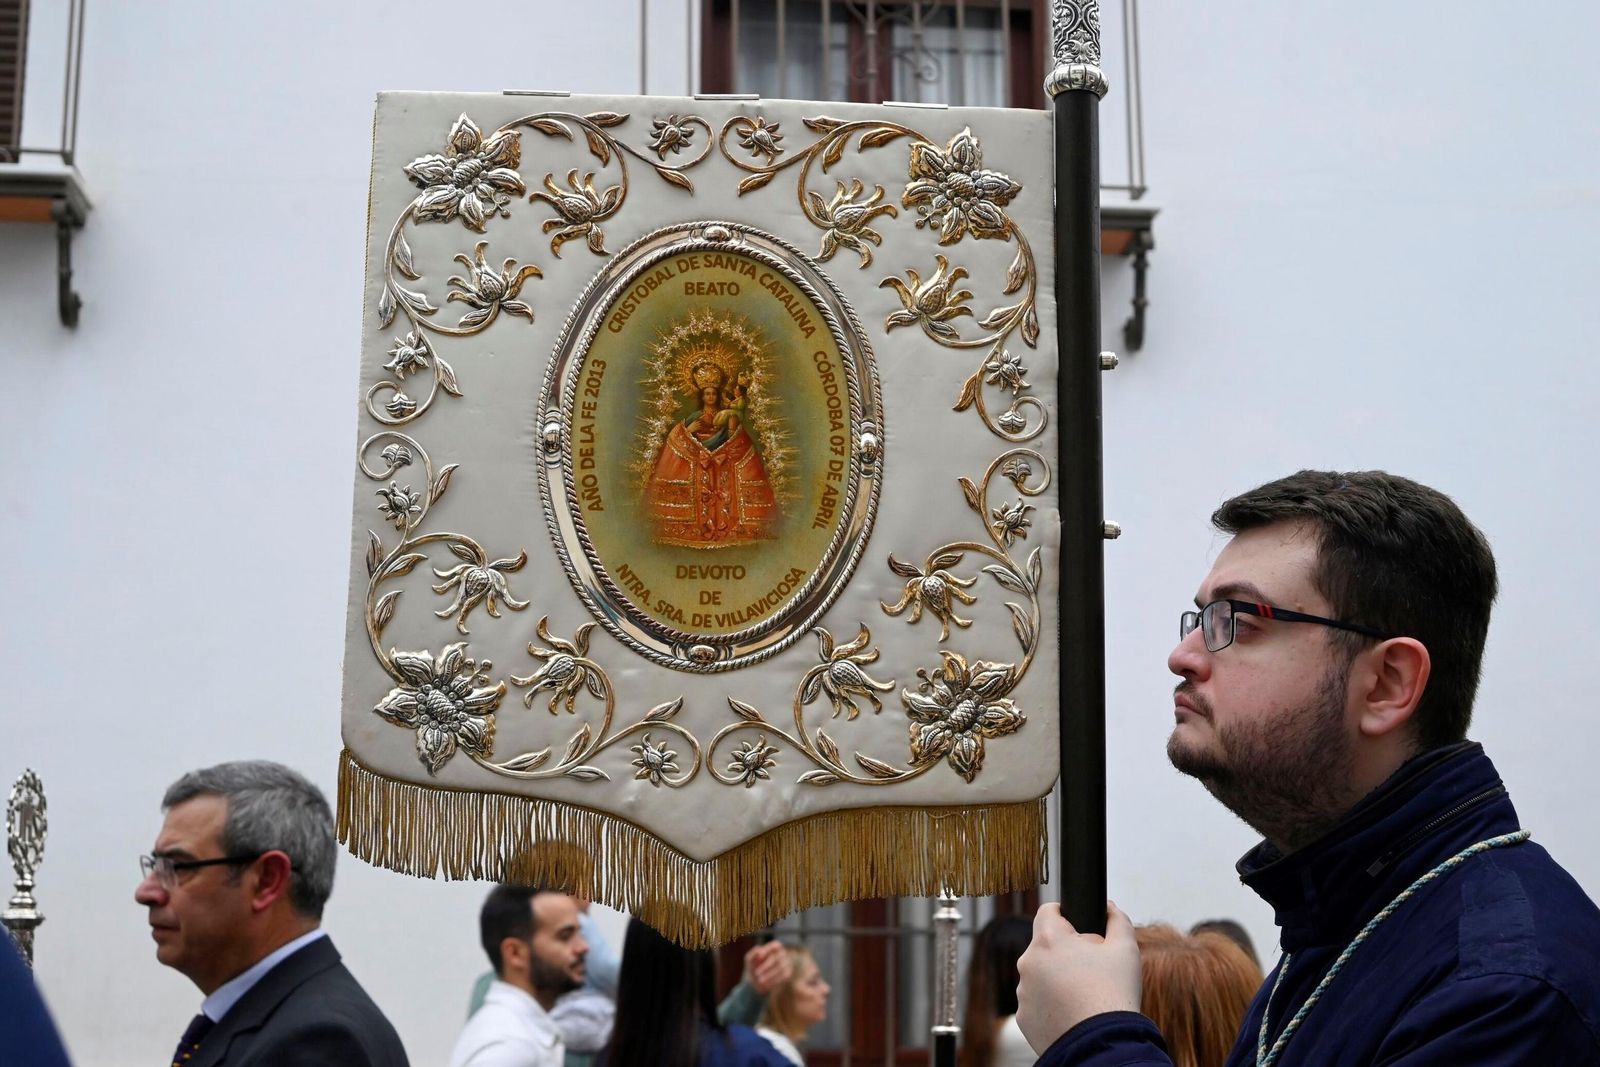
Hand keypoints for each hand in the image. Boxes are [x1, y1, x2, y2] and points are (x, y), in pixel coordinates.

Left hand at [743, 940, 792, 995]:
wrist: (759, 982)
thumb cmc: (754, 967)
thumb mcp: (750, 960)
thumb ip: (752, 954)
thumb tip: (759, 950)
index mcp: (774, 948)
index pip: (775, 945)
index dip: (769, 949)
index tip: (760, 955)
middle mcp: (782, 954)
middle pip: (776, 958)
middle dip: (766, 966)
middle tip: (756, 973)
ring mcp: (787, 963)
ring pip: (780, 968)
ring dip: (769, 975)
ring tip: (760, 980)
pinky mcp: (788, 973)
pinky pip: (783, 976)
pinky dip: (774, 980)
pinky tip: (766, 985)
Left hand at [1016, 901, 1141, 1053]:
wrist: (1102, 1046)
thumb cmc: (1114, 995)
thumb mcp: (1126, 949)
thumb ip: (1117, 919)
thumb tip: (1109, 908)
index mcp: (1048, 940)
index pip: (1048, 911)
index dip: (1065, 914)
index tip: (1078, 926)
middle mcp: (1028, 963)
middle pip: (1045, 946)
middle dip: (1065, 952)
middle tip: (1091, 968)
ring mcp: (1023, 992)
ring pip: (1040, 975)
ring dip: (1057, 979)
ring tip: (1084, 995)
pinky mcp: (1024, 1017)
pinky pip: (1037, 1003)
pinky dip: (1051, 1005)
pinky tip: (1073, 1013)